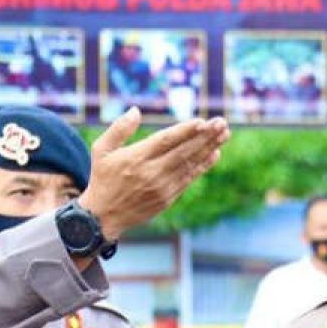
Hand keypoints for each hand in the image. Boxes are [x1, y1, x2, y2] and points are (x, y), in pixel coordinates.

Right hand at [78, 108, 229, 241]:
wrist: (103, 217)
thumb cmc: (102, 178)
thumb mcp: (101, 150)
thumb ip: (119, 129)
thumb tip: (136, 110)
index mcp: (135, 158)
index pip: (165, 141)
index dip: (185, 131)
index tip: (202, 121)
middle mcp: (151, 173)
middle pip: (183, 152)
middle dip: (205, 137)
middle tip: (222, 123)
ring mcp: (161, 187)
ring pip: (190, 164)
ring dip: (209, 148)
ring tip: (225, 133)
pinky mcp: (167, 198)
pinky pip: (188, 179)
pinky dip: (202, 166)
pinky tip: (215, 154)